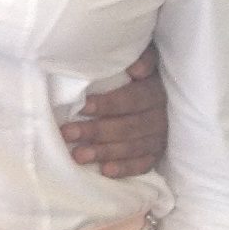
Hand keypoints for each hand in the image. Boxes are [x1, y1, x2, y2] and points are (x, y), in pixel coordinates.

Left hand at [60, 48, 166, 178]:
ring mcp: (161, 137)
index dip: (108, 104)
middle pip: (129, 126)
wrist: (157, 88)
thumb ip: (142, 59)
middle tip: (67, 133)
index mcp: (155, 91)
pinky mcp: (158, 152)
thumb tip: (135, 68)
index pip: (133, 100)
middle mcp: (161, 116)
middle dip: (97, 131)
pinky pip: (144, 164)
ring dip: (105, 152)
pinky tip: (105, 171)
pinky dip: (125, 168)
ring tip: (78, 156)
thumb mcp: (142, 59)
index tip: (82, 107)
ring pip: (134, 147)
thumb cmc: (134, 73)